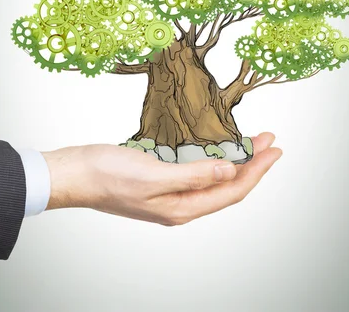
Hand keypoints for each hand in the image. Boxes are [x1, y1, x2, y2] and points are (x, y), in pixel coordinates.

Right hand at [41, 132, 281, 225]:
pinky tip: (215, 146)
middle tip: (269, 141)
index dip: (256, 171)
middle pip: (226, 185)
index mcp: (181, 208)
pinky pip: (196, 170)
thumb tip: (229, 171)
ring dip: (233, 159)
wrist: (75, 172)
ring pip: (212, 177)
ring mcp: (169, 192)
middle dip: (251, 163)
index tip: (273, 150)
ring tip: (251, 141)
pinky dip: (211, 157)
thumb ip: (193, 175)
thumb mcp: (154, 176)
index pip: (231, 191)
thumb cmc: (107, 176)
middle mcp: (179, 204)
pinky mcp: (160, 178)